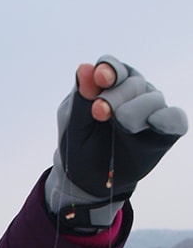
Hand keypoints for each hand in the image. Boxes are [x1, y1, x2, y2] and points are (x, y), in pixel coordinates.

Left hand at [45, 54, 187, 231]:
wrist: (90, 179)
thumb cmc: (81, 147)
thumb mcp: (74, 126)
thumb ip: (81, 99)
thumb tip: (84, 68)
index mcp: (110, 84)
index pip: (113, 68)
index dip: (109, 70)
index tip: (101, 77)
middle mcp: (134, 92)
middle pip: (133, 83)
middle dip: (116, 96)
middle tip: (100, 112)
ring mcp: (152, 108)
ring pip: (153, 98)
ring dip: (136, 109)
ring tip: (121, 124)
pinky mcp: (165, 129)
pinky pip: (174, 118)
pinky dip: (165, 119)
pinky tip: (154, 122)